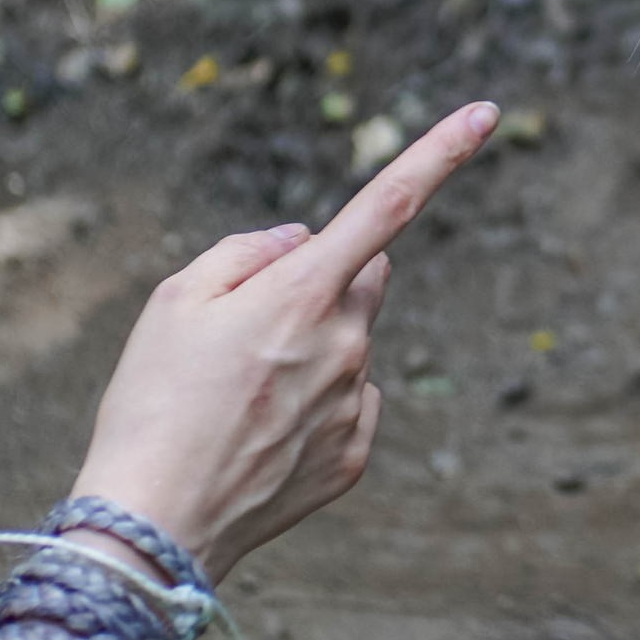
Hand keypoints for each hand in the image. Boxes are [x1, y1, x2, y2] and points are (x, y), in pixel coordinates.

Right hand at [67, 101, 497, 583]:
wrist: (153, 526)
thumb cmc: (152, 402)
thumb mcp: (173, 301)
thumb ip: (247, 252)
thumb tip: (303, 241)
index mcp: (302, 291)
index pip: (388, 204)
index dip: (440, 152)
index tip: (487, 113)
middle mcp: (346, 342)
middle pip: (366, 278)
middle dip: (328, 280)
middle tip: (256, 325)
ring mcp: (357, 402)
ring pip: (351, 345)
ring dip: (313, 349)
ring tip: (239, 397)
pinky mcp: (356, 453)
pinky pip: (350, 403)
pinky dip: (315, 406)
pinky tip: (261, 436)